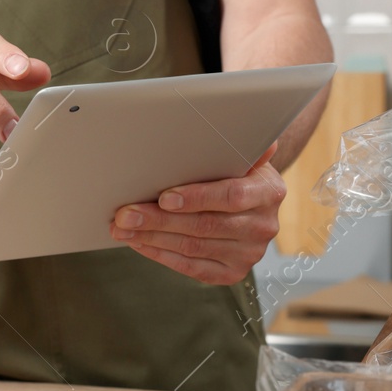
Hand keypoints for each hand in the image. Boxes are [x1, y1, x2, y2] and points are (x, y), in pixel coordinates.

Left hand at [109, 145, 284, 285]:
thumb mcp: (240, 154)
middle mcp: (263, 226)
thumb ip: (236, 143)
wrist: (250, 201)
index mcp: (269, 192)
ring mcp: (249, 253)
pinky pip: (191, 267)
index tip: (163, 197)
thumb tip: (241, 118)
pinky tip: (139, 242)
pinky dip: (160, 254)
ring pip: (192, 247)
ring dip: (152, 237)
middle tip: (125, 214)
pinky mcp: (233, 272)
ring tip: (122, 227)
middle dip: (158, 220)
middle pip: (204, 225)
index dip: (196, 198)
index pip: (230, 196)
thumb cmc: (235, 171)